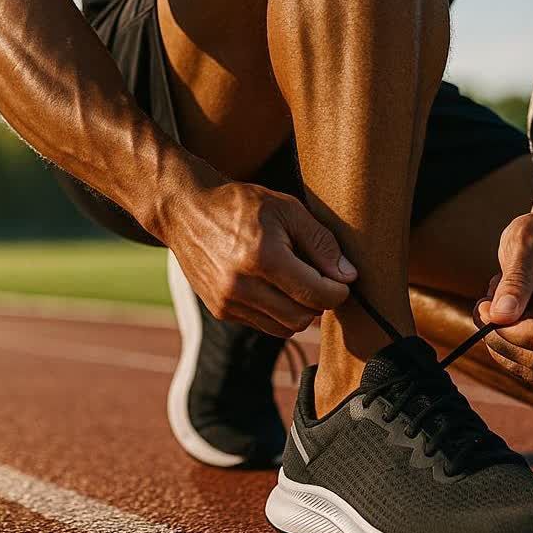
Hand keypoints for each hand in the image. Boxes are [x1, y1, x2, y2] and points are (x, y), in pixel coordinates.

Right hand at [164, 181, 356, 336]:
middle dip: (320, 303)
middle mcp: (242, 286)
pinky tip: (273, 288)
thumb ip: (321, 243)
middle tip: (321, 280)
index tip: (342, 281)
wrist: (185, 212)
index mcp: (263, 257)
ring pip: (285, 328)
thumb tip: (348, 276)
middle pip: (303, 317)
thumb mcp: (287, 209)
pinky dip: (277, 313)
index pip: (317, 295)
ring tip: (297, 283)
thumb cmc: (239, 204)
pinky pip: (264, 325)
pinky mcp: (220, 311)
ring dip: (299, 311)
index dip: (338, 292)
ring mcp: (228, 302)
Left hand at [475, 208, 532, 382]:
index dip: (508, 331)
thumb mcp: (523, 243)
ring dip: (501, 343)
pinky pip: (528, 363)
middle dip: (500, 339)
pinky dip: (506, 345)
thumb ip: (514, 280)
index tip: (487, 306)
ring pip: (532, 368)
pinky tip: (504, 317)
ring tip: (497, 305)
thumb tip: (502, 317)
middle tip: (486, 305)